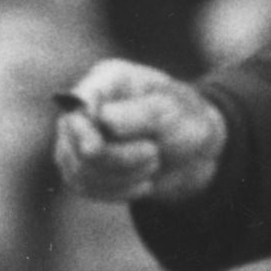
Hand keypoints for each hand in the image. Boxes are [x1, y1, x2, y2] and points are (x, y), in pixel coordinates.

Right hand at [54, 61, 225, 203]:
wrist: (193, 153)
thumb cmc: (184, 122)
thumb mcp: (172, 112)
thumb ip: (139, 114)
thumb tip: (102, 119)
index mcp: (108, 79)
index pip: (79, 101)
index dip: (81, 127)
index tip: (94, 149)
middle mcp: (87, 105)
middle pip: (76, 142)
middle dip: (118, 158)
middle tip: (154, 153)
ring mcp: (78, 136)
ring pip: (79, 170)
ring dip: (123, 176)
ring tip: (153, 164)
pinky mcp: (80, 166)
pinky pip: (84, 187)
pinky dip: (117, 190)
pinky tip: (141, 182)